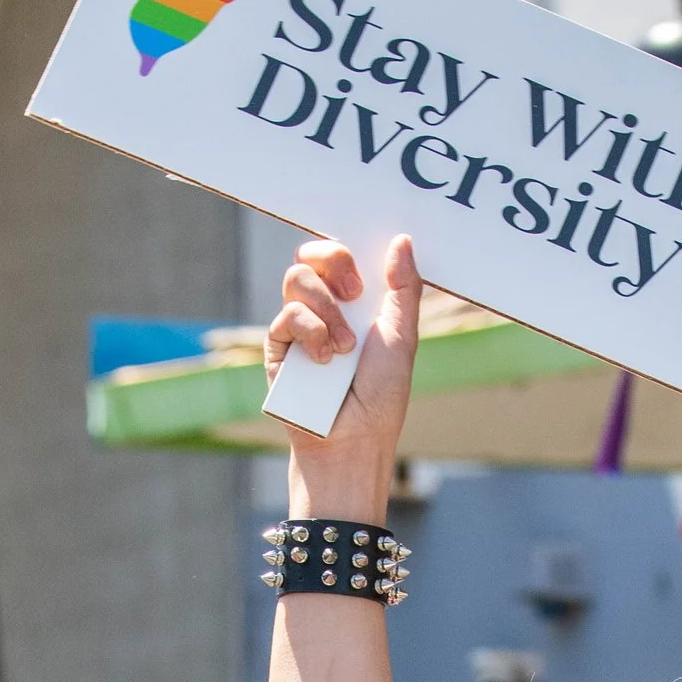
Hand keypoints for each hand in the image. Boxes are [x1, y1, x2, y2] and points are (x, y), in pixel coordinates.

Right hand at [266, 234, 422, 512]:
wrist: (353, 440)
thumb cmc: (380, 397)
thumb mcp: (402, 337)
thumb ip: (404, 288)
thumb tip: (402, 240)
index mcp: (351, 303)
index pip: (337, 256)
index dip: (344, 254)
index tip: (364, 279)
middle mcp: (322, 310)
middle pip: (310, 255)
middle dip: (333, 263)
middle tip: (354, 293)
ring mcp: (297, 328)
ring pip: (296, 279)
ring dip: (326, 308)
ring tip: (343, 348)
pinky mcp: (277, 349)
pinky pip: (285, 317)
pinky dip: (309, 332)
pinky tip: (324, 361)